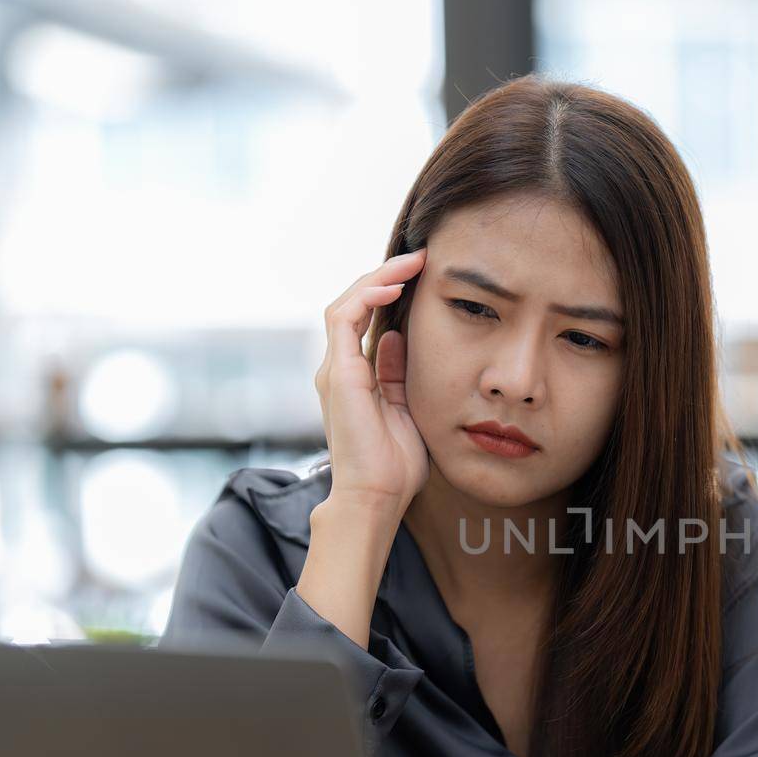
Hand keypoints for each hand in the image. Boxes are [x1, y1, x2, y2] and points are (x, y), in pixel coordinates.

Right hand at [315, 250, 430, 518]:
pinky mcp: (338, 374)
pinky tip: (393, 287)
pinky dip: (366, 297)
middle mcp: (339, 369)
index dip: (389, 293)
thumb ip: (396, 373)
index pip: (364, 320)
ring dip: (377, 279)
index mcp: (356, 377)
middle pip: (353, 305)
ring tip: (411, 263)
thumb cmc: (395, 466)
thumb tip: (397, 337)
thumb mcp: (405, 408)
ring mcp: (334, 370)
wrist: (377, 497)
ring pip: (345, 304)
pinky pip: (344, 320)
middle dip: (384, 277)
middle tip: (420, 259)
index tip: (423, 276)